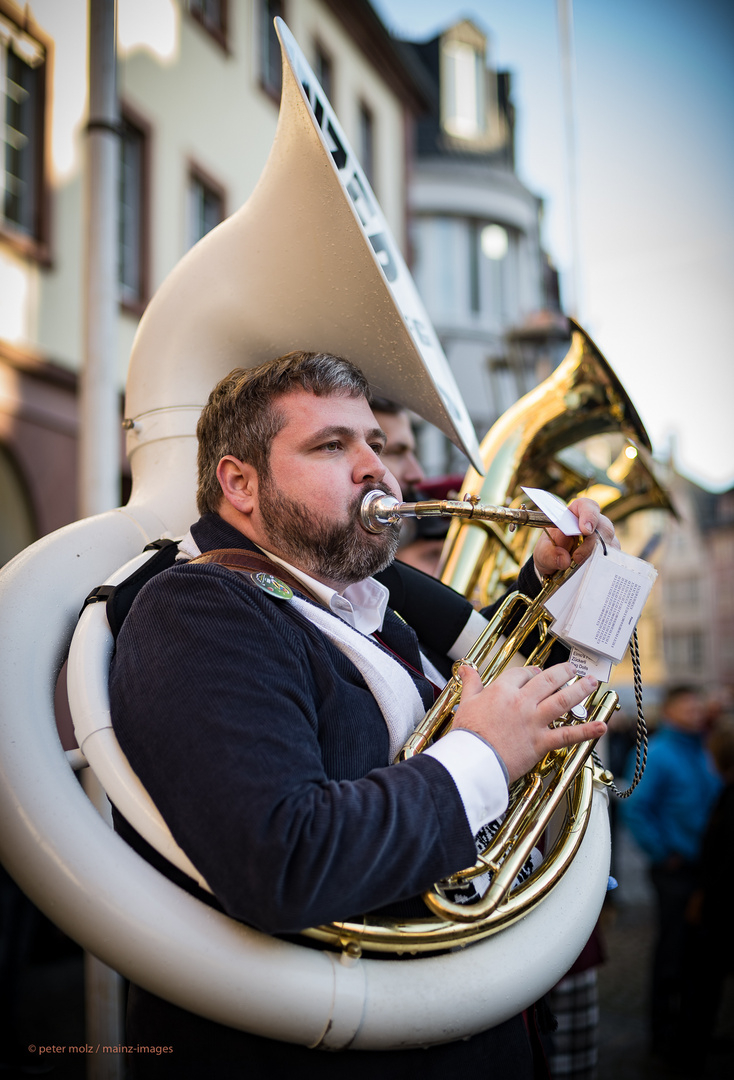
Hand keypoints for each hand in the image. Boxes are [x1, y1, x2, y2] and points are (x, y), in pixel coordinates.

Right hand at [452, 661, 606, 782]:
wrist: (473, 760)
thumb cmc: (467, 734)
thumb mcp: (466, 703)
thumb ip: (471, 684)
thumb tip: (466, 668)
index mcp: (502, 691)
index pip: (522, 674)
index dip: (531, 671)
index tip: (536, 672)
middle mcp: (521, 702)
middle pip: (547, 680)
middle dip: (563, 672)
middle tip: (573, 669)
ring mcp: (534, 722)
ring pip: (562, 701)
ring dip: (580, 690)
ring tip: (590, 683)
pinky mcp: (541, 742)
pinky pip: (567, 735)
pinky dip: (586, 731)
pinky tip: (601, 726)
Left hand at [533, 497, 618, 577]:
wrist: (554, 567)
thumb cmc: (550, 551)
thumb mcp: (542, 552)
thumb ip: (549, 554)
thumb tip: (564, 560)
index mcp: (575, 515)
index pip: (587, 506)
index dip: (589, 515)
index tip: (585, 529)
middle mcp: (593, 525)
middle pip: (604, 526)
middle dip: (593, 542)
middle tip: (578, 557)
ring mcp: (603, 540)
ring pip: (610, 544)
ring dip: (597, 557)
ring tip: (580, 567)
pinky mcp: (608, 556)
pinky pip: (612, 560)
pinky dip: (602, 566)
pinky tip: (591, 573)